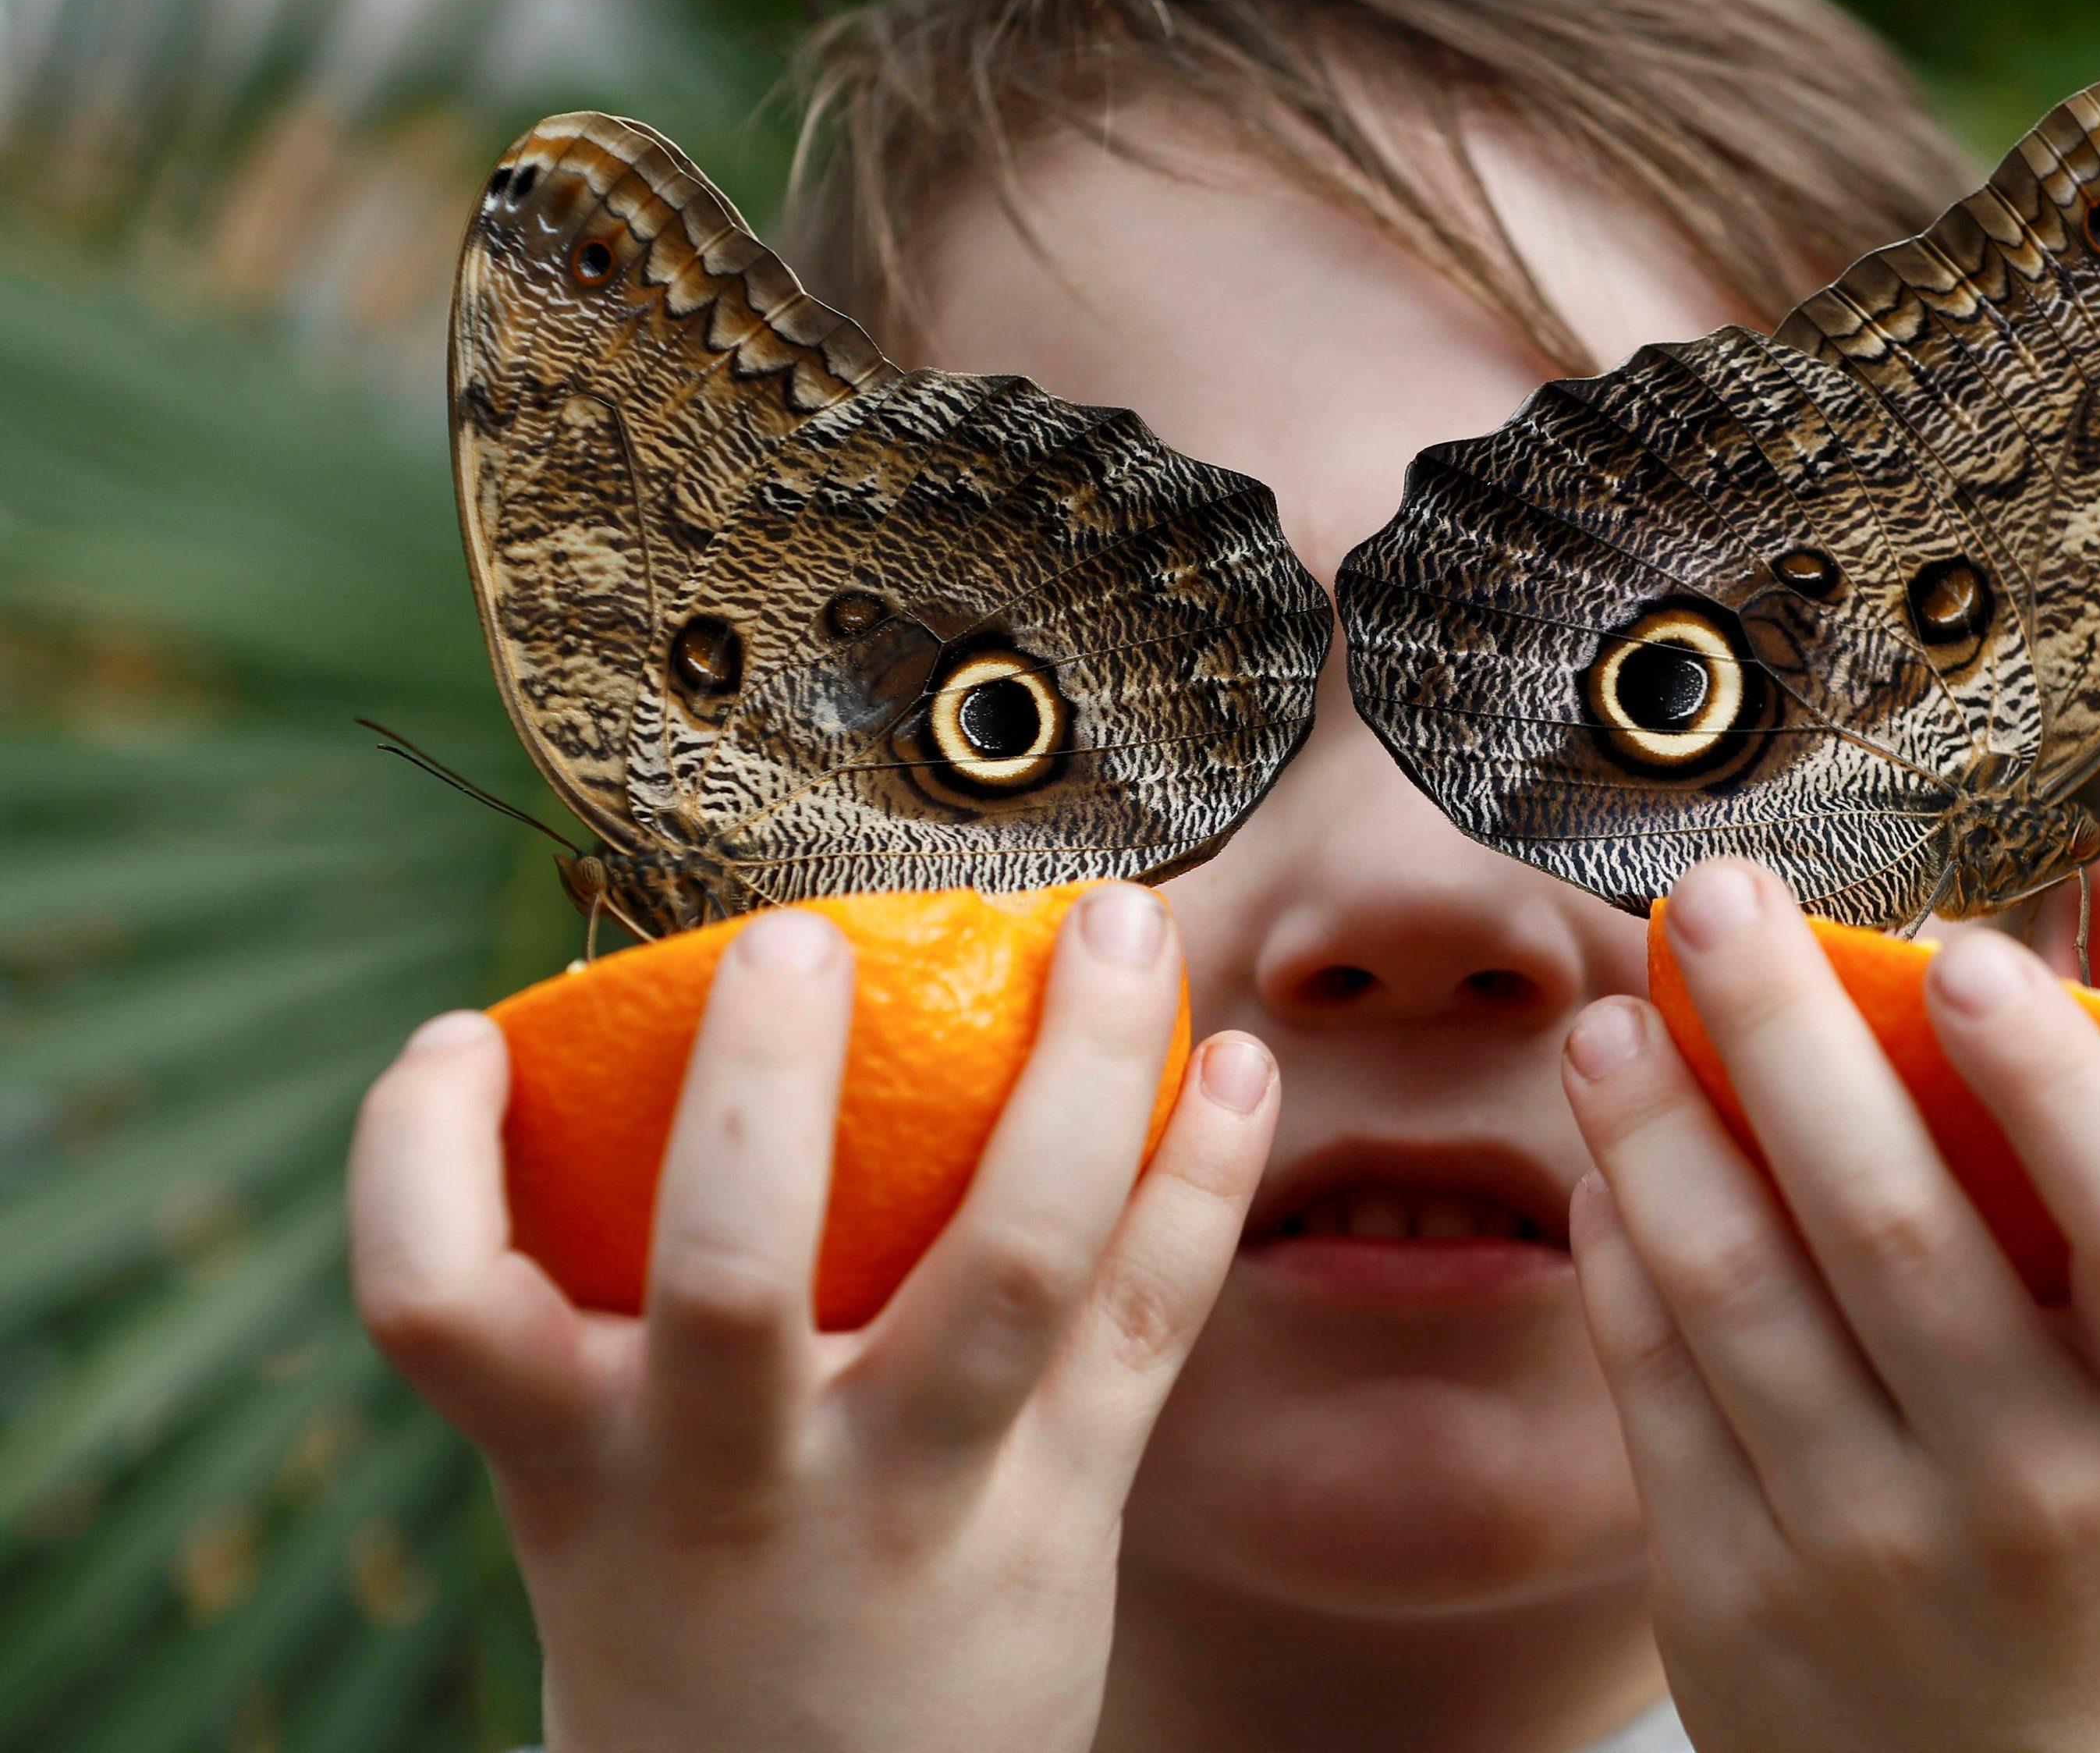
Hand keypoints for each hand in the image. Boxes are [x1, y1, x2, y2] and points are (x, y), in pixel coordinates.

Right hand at [348, 888, 1277, 1752]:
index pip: (439, 1301)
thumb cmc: (696, 1613)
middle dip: (764, 1086)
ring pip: (1022, 1259)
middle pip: (735, 1268)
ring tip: (1127, 924)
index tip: (467, 1033)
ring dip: (1087, 1072)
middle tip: (802, 933)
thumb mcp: (606, 1493)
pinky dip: (1205, 1177)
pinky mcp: (1067, 1511)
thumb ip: (615, 1325)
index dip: (421, 1151)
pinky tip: (1239, 1066)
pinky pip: (1153, 1319)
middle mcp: (743, 1482)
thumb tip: (654, 1066)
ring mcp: (921, 1496)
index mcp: (584, 1465)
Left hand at [1561, 859, 2099, 1752]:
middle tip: (1715, 896)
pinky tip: (1603, 1159)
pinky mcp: (1726, 1594)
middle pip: (1890, 1228)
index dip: (2061, 1088)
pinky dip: (1618, 1251)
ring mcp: (1866, 1550)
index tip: (1968, 952)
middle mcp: (2024, 1491)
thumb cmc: (2096, 1519)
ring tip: (1612, 1014)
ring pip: (1734, 1291)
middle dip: (1785, 1038)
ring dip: (1658, 1128)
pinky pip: (1650, 1382)